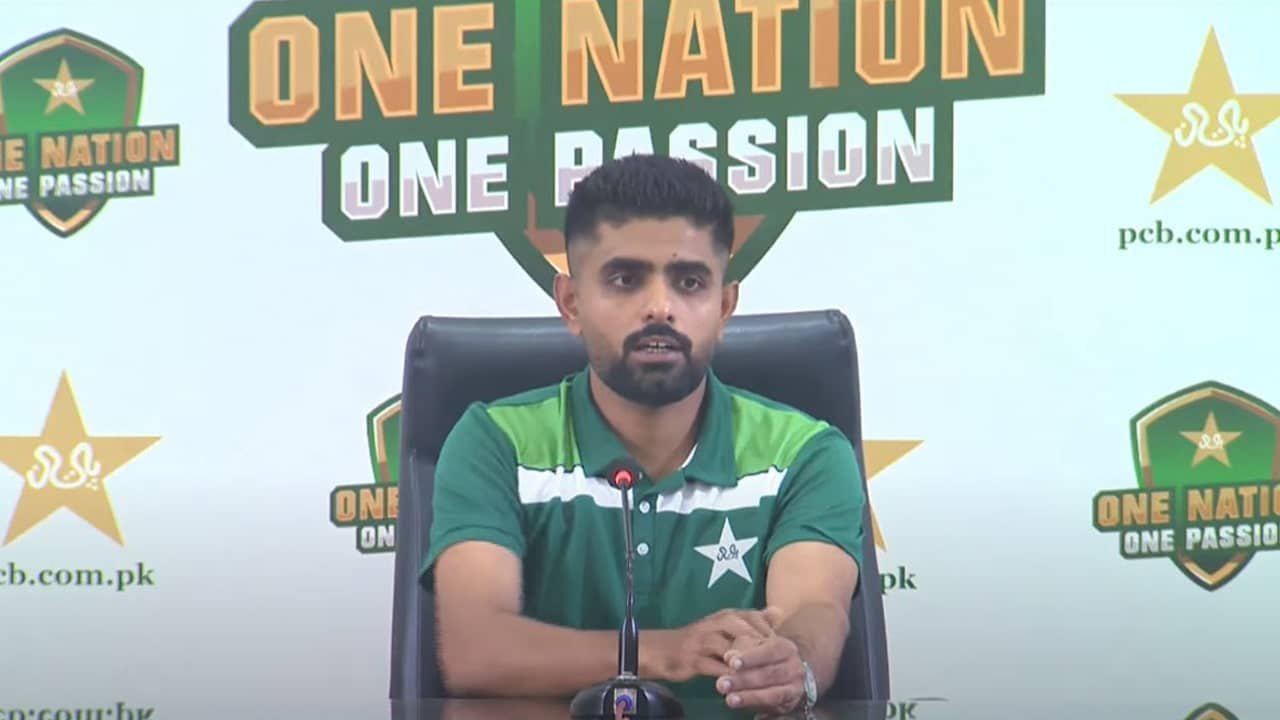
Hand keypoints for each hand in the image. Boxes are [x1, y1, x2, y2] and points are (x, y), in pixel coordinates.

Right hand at [647, 608, 779, 681]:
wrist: (663, 650)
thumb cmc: (699, 640)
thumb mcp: (724, 626)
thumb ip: (751, 620)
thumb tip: (778, 611)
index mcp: (724, 615)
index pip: (752, 616)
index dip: (769, 631)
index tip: (783, 647)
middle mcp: (715, 624)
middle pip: (744, 630)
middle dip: (761, 645)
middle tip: (776, 661)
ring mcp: (703, 641)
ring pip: (731, 650)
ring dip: (747, 661)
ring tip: (763, 673)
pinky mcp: (694, 660)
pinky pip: (715, 668)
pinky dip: (730, 676)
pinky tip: (741, 685)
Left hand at [715, 632, 806, 715]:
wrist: (788, 674)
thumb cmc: (765, 658)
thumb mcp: (755, 648)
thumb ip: (742, 650)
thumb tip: (729, 657)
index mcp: (785, 648)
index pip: (768, 651)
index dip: (750, 658)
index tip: (732, 663)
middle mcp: (794, 667)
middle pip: (768, 674)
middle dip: (743, 680)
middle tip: (722, 684)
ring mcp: (795, 687)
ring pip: (772, 694)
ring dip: (749, 697)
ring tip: (730, 699)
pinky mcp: (791, 703)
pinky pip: (775, 707)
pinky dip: (759, 707)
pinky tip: (748, 711)